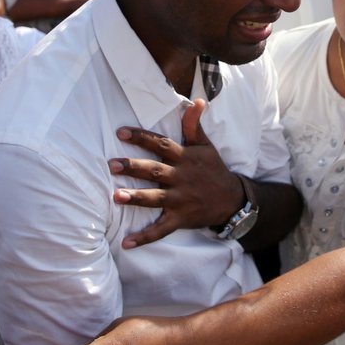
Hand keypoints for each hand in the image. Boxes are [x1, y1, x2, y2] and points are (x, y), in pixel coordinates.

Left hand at [109, 99, 242, 247]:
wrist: (232, 200)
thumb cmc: (213, 170)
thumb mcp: (206, 146)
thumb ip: (194, 126)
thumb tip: (197, 101)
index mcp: (185, 158)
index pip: (161, 144)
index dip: (142, 138)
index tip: (121, 132)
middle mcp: (181, 178)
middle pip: (155, 171)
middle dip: (133, 168)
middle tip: (112, 165)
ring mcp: (180, 200)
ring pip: (155, 199)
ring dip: (136, 198)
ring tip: (116, 196)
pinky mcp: (180, 219)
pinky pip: (161, 230)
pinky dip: (144, 237)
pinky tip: (127, 243)